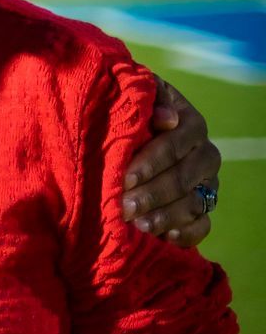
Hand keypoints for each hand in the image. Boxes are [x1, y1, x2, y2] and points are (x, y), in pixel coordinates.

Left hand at [122, 78, 220, 247]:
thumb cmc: (128, 112)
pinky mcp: (203, 207)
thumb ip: (150, 100)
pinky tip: (167, 237)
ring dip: (165, 216)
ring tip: (139, 225)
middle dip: (153, 194)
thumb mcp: (133, 96)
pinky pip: (203, 225)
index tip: (126, 178)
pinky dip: (187, 233)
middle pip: (183, 178)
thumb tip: (166, 119)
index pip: (175, 144)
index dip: (151, 162)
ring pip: (193, 203)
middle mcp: (204, 154)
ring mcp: (207, 183)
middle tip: (126, 207)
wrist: (127, 135)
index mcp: (190, 123)